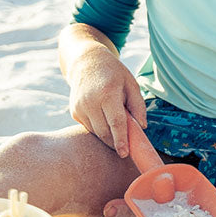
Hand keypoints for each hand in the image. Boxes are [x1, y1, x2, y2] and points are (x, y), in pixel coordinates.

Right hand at [66, 42, 146, 157]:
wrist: (87, 63)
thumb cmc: (114, 73)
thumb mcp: (131, 84)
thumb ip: (138, 105)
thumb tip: (141, 126)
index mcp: (107, 93)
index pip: (116, 122)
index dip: (121, 140)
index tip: (125, 153)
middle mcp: (90, 102)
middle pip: (105, 131)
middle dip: (115, 143)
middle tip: (126, 149)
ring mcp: (79, 108)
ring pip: (96, 132)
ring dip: (108, 137)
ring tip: (119, 134)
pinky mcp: (74, 112)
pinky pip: (89, 127)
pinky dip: (99, 129)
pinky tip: (106, 122)